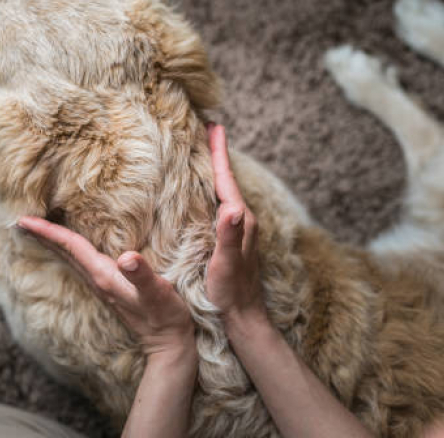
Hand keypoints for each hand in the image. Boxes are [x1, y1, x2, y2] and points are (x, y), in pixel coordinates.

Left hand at [16, 217, 194, 357]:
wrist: (167, 344)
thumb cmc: (165, 316)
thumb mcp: (157, 293)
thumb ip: (141, 276)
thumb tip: (126, 257)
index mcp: (103, 275)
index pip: (70, 246)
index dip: (48, 231)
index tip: (23, 219)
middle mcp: (97, 280)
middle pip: (63, 252)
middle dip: (42, 235)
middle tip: (19, 220)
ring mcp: (101, 286)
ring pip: (69, 258)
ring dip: (52, 243)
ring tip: (37, 230)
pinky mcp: (109, 289)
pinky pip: (80, 264)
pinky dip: (68, 252)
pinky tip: (69, 249)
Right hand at [206, 124, 266, 330]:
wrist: (243, 317)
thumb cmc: (231, 292)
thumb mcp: (227, 264)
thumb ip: (229, 236)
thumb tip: (231, 207)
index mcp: (240, 220)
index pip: (226, 179)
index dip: (218, 152)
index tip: (214, 127)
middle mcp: (241, 219)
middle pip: (225, 178)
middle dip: (216, 153)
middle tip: (206, 130)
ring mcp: (237, 228)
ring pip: (223, 190)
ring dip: (213, 170)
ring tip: (201, 152)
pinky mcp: (230, 237)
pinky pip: (218, 203)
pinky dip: (210, 189)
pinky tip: (200, 192)